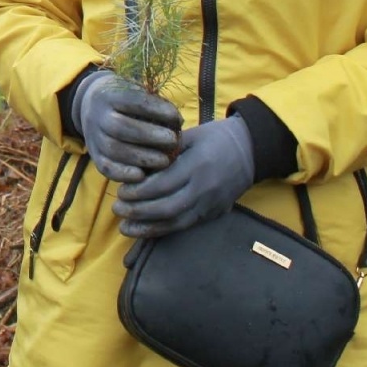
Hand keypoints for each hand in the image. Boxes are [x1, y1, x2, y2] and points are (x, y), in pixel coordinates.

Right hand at [72, 69, 182, 182]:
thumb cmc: (125, 101)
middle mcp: (97, 116)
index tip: (177, 118)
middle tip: (173, 141)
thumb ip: (154, 104)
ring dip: (142, 158)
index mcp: (108, 95)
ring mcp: (93, 137)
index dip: (157, 110)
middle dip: (150, 136)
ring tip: (165, 161)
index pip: (132, 101)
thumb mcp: (135, 91)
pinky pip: (105, 168)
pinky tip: (143, 176)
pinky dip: (123, 174)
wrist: (91, 107)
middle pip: (120, 127)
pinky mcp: (94, 156)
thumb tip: (177, 122)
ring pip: (113, 150)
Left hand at [114, 117, 254, 238]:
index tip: (120, 191)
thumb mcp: (190, 135)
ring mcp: (210, 204)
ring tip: (124, 227)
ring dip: (147, 227)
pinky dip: (163, 230)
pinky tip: (145, 231)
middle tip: (117, 209)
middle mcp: (204, 188)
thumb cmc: (215, 138)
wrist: (250, 150)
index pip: (162, 185)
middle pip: (166, 208)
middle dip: (138, 211)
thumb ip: (165, 150)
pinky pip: (185, 226)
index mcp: (196, 165)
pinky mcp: (213, 214)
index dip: (138, 191)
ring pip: (175, 222)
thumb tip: (135, 164)